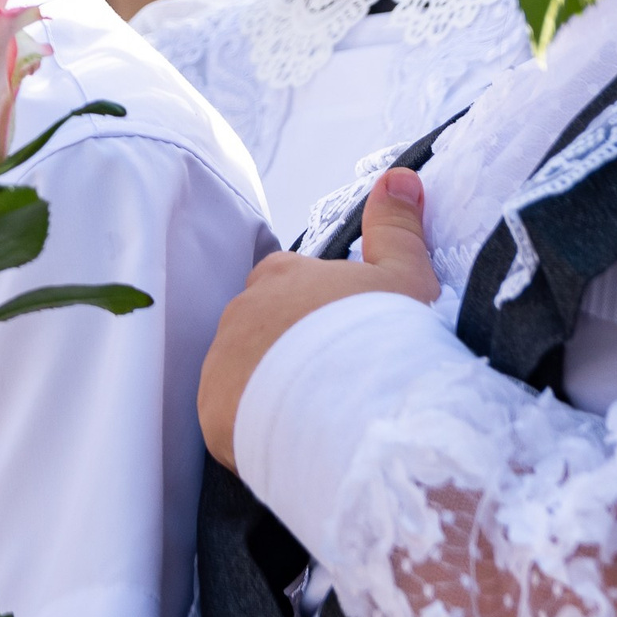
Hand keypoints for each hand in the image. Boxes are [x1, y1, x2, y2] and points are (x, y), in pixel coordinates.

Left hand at [199, 168, 440, 470]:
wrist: (359, 407)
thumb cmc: (386, 337)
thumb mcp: (404, 276)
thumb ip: (395, 227)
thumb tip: (398, 175)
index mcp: (281, 274)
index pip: (289, 286)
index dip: (319, 315)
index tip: (348, 340)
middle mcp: (241, 310)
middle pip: (264, 331)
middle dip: (292, 353)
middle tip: (337, 384)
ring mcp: (221, 360)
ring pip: (245, 375)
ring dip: (272, 392)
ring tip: (318, 418)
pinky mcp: (212, 410)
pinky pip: (232, 418)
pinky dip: (256, 429)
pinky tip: (294, 441)